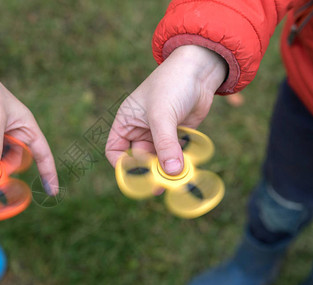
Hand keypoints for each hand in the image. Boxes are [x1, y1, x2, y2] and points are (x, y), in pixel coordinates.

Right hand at [106, 45, 226, 174]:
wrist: (199, 69)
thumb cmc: (172, 84)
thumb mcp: (163, 115)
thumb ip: (165, 145)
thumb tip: (171, 172)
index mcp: (126, 122)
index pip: (115, 151)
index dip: (123, 166)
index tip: (137, 176)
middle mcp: (139, 130)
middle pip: (138, 160)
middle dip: (149, 172)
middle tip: (160, 186)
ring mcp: (159, 133)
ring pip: (158, 160)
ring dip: (166, 170)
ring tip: (177, 178)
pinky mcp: (177, 135)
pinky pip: (175, 155)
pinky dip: (180, 163)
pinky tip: (188, 167)